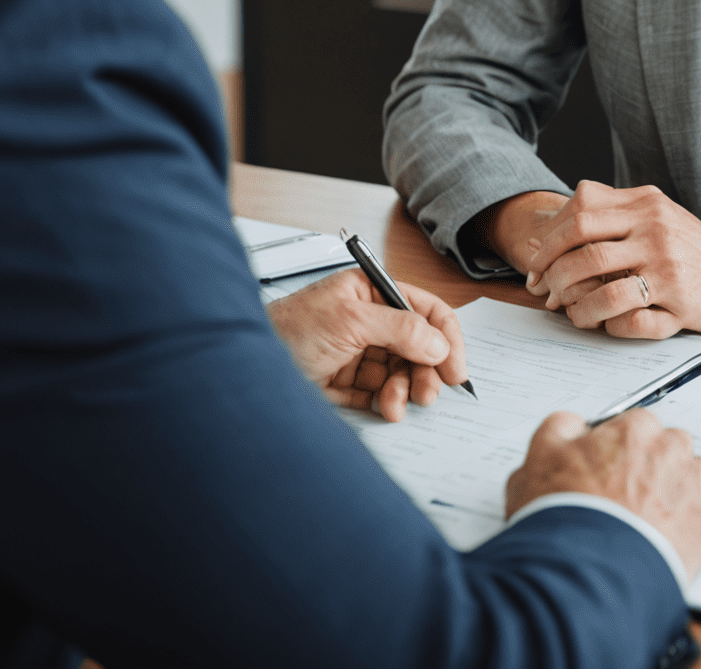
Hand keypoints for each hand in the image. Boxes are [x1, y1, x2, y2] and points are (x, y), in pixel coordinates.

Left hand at [267, 267, 467, 421]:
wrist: (245, 369)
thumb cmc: (287, 328)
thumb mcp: (350, 321)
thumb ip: (399, 328)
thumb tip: (439, 342)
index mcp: (372, 292)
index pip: (423, 309)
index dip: (446, 336)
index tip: (456, 368)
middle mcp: (368, 321)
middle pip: (416, 346)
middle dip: (425, 370)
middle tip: (429, 392)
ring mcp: (357, 352)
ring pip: (400, 373)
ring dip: (404, 390)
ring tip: (397, 403)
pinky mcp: (345, 383)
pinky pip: (380, 394)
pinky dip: (387, 403)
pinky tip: (385, 409)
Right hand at [505, 409, 700, 578]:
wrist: (590, 575)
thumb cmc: (568, 517)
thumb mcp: (540, 457)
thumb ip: (562, 428)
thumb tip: (572, 425)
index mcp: (635, 429)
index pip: (636, 427)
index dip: (620, 451)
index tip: (611, 470)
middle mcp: (672, 451)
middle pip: (668, 450)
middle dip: (652, 469)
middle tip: (626, 498)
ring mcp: (694, 489)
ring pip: (689, 482)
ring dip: (673, 495)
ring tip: (644, 523)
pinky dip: (685, 529)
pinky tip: (658, 542)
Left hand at [524, 180, 700, 336]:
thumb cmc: (690, 245)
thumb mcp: (655, 211)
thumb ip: (612, 208)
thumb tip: (556, 223)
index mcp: (644, 204)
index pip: (580, 213)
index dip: (548, 240)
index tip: (535, 263)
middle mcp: (654, 231)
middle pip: (583, 250)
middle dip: (552, 274)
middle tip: (542, 290)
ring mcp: (667, 268)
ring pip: (602, 288)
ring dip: (575, 305)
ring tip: (569, 312)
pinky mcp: (680, 304)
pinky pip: (631, 320)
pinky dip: (608, 326)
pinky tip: (603, 325)